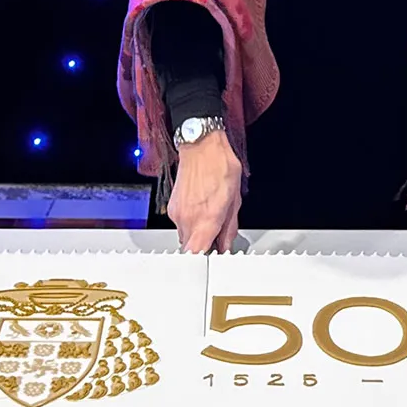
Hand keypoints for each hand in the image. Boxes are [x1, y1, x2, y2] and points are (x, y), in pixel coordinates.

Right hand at [168, 130, 241, 252]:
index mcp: (205, 219)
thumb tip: (225, 244)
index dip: (205, 260)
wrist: (201, 146)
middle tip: (217, 237)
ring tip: (210, 218)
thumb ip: (229, 228)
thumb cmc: (219, 166)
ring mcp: (177, 213)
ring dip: (197, 233)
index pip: (196, 254)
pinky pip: (181, 224)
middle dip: (204, 245)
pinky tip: (201, 209)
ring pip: (186, 236)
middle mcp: (187, 219)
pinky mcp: (172, 207)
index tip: (214, 257)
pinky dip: (191, 222)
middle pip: (191, 247)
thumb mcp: (234, 200)